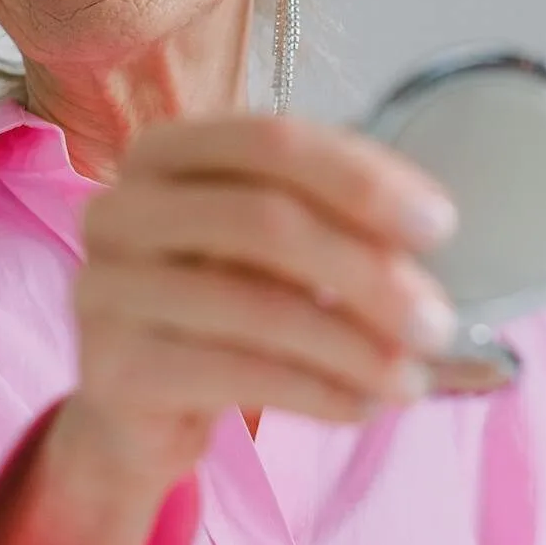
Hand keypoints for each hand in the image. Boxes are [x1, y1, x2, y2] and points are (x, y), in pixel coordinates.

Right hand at [12, 117, 459, 544]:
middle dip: (366, 273)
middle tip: (437, 324)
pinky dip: (315, 391)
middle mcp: (121, 206)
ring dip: (352, 346)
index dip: (361, 179)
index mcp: (169, 150)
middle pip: (265, 221)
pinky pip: (234, 373)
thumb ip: (340, 217)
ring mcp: (105, 286)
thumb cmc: (227, 300)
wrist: (138, 404)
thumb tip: (434, 226)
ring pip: (254, 306)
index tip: (439, 227)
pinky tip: (361, 404)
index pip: (274, 139)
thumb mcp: (277, 246)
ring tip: (411, 379)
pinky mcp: (111, 365)